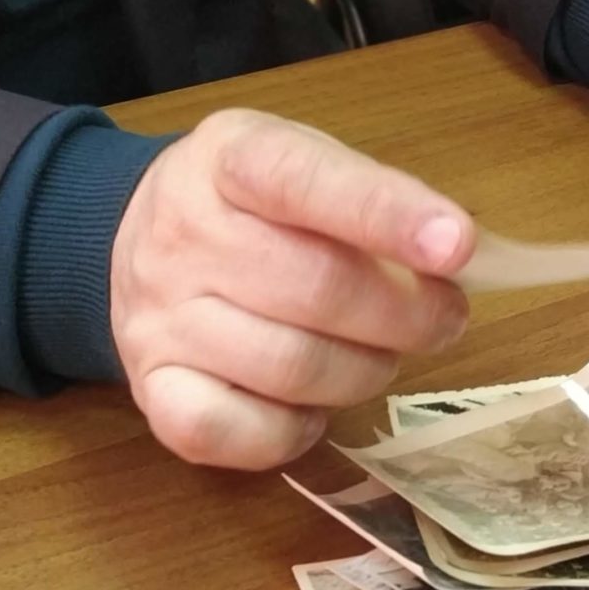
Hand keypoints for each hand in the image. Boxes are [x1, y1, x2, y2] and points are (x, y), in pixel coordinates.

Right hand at [109, 109, 473, 469]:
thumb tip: (459, 258)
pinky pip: (232, 432)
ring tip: (382, 354)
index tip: (458, 246)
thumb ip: (375, 200)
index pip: (305, 180)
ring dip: (366, 371)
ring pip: (290, 367)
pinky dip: (293, 431)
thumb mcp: (307, 164)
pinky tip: (313, 405)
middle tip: (444, 317)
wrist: (130, 239)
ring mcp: (158, 318)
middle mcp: (182, 236)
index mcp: (229, 157)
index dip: (386, 214)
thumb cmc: (250, 205)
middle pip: (317, 288)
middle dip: (407, 314)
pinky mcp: (150, 390)